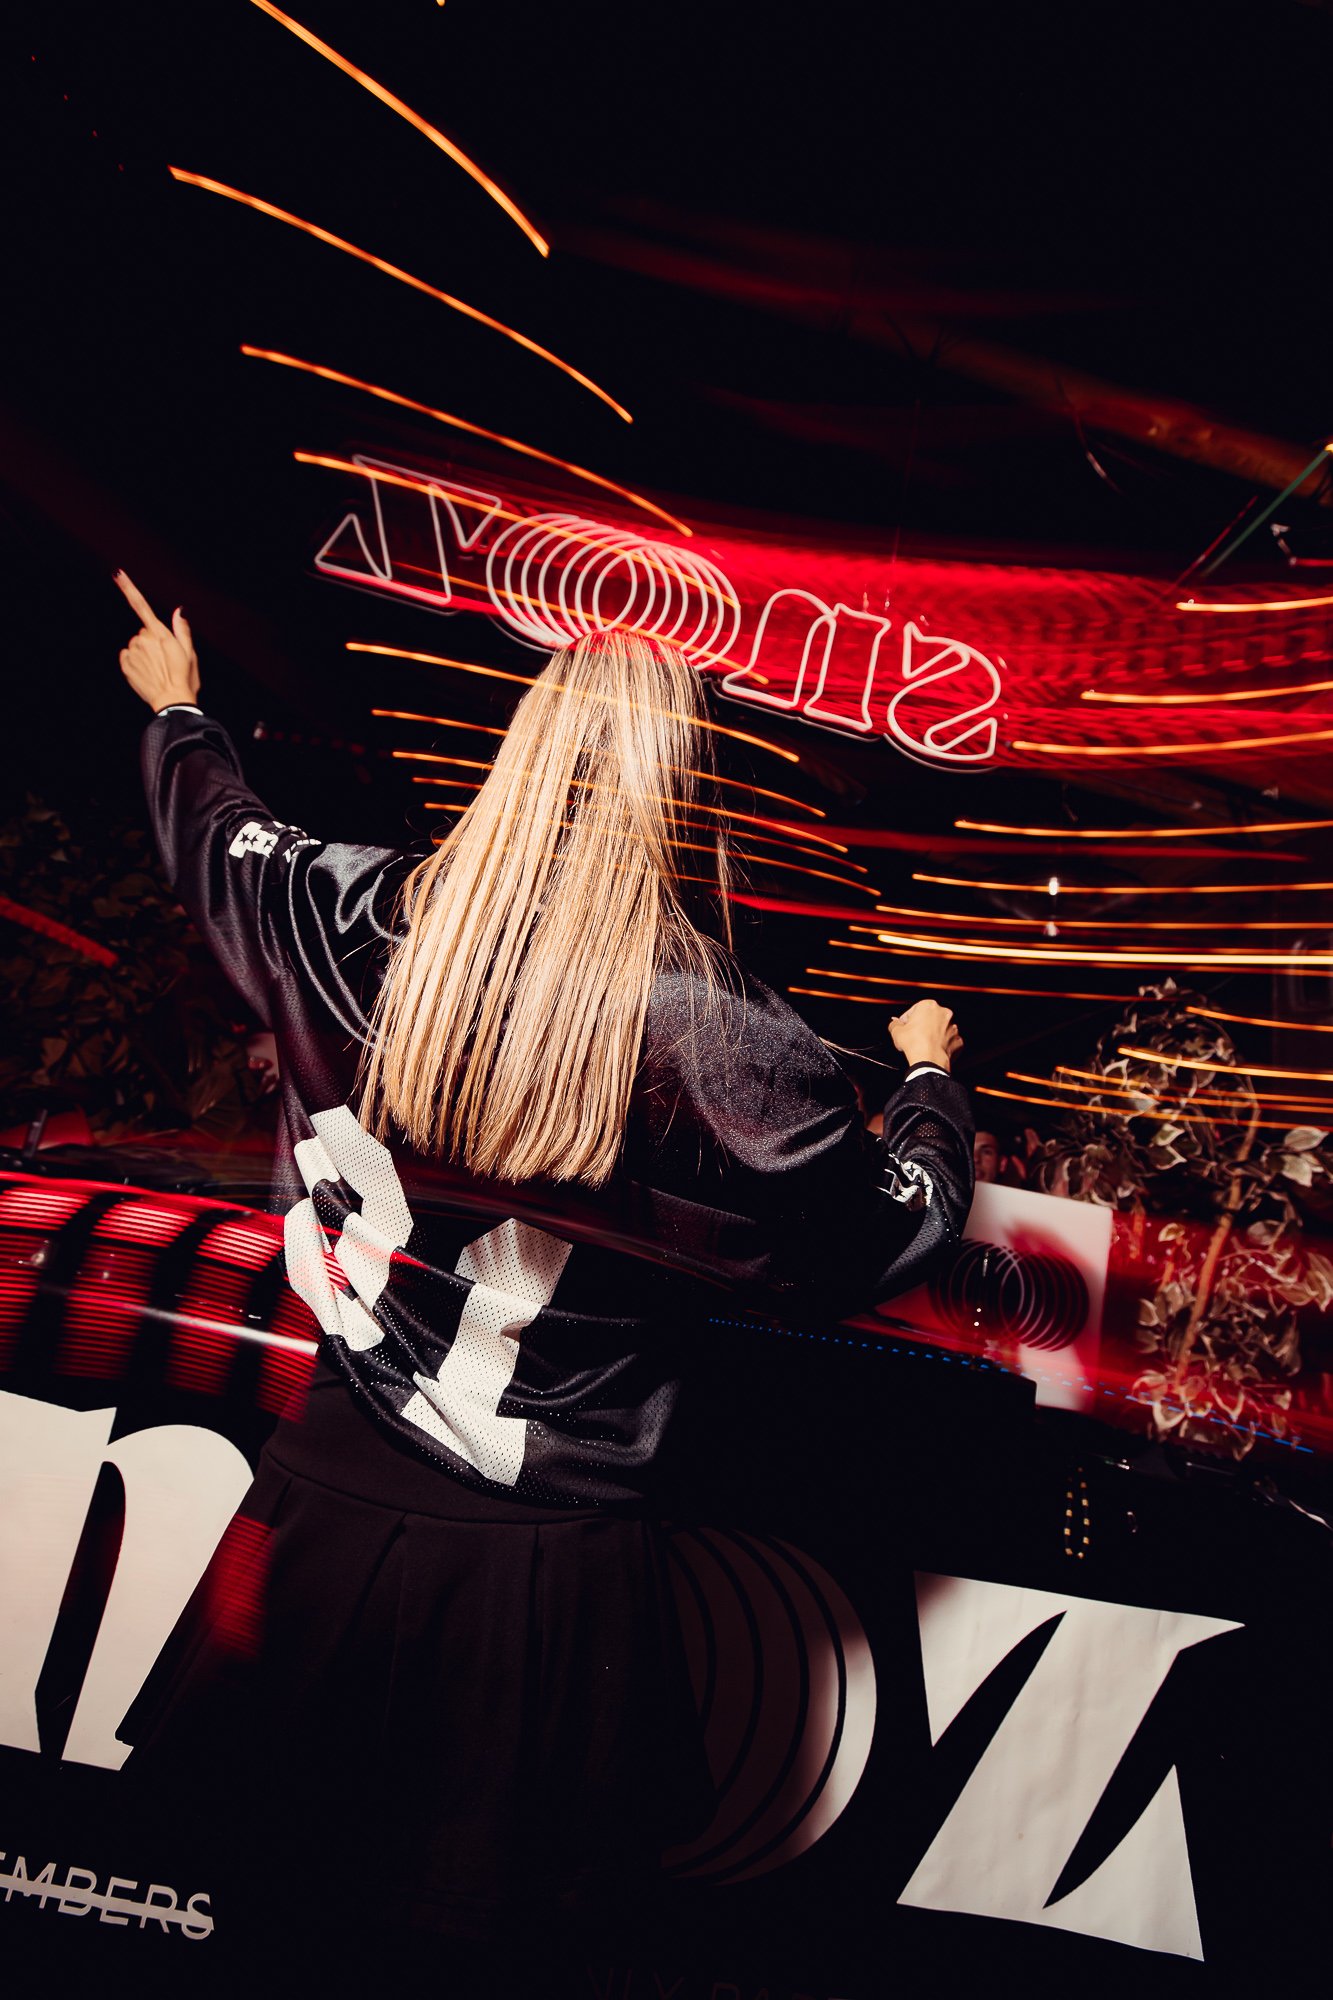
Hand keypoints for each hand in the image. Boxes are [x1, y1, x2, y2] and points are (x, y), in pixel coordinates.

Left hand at [115, 571, 199, 710]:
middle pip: (143, 632)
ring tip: (157, 668)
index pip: (141, 605)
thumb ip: (182, 629)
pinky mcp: (126, 665)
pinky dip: (135, 661)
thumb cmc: (185, 678)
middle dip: (152, 641)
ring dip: (144, 653)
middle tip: (166, 659)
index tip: (117, 573)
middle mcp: (143, 640)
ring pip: (136, 644)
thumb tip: (179, 611)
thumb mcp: (190, 652)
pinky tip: (147, 672)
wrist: (172, 702)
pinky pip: (127, 656)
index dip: (128, 588)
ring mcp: (133, 652)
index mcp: (160, 634)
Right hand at [889, 997, 962, 1072]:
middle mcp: (943, 1013)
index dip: (906, 1020)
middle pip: (929, 1018)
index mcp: (928, 1005)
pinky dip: (942, 1044)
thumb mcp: (896, 1031)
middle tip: (912, 1037)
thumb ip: (894, 1024)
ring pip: (940, 1029)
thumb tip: (894, 1024)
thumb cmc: (915, 1043)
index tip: (903, 1027)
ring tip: (922, 1045)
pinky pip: (949, 1040)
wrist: (929, 1061)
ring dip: (932, 1034)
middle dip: (921, 1026)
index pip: (914, 1010)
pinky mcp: (958, 1040)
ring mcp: (953, 1027)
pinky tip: (933, 1050)